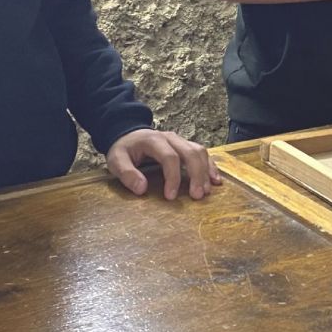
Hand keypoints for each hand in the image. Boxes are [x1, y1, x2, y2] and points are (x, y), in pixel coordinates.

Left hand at [107, 128, 222, 200]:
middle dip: (196, 175)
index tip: (171, 197)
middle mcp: (170, 138)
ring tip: (207, 191)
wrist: (127, 134)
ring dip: (205, 171)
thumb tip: (141, 189)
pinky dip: (210, 166)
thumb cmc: (123, 150)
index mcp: (153, 140)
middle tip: (197, 196)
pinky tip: (215, 180)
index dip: (173, 177)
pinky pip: (202, 153)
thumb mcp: (116, 160)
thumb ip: (127, 173)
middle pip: (190, 153)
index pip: (169, 157)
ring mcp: (180, 141)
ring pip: (199, 152)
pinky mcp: (185, 146)